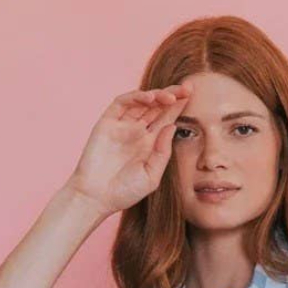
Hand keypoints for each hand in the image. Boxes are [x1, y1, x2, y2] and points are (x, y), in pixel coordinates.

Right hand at [65, 87, 187, 215]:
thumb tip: (171, 126)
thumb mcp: (152, 177)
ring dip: (157, 94)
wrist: (95, 198)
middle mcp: (137, 132)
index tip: (193, 94)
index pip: (167, 118)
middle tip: (187, 88)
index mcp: (149, 144)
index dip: (179, 105)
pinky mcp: (106, 124)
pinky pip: (122, 103)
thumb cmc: (123, 193)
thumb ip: (163, 153)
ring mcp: (121, 126)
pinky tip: (149, 98)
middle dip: (172, 95)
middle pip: (157, 106)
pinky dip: (135, 96)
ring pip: (141, 101)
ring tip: (170, 96)